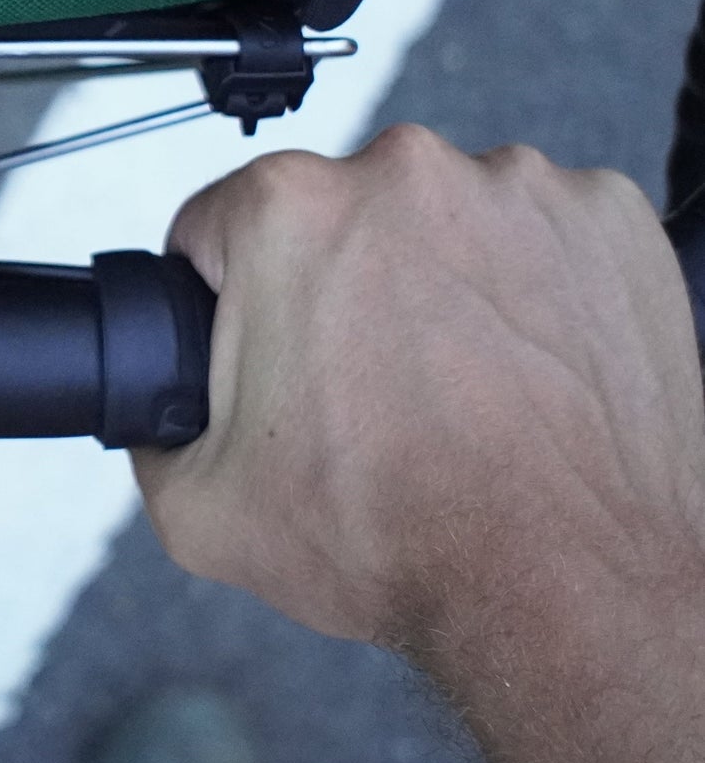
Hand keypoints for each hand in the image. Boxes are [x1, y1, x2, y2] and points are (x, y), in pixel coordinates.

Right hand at [134, 125, 704, 655]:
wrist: (564, 589)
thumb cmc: (401, 537)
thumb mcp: (198, 508)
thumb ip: (151, 434)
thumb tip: (155, 412)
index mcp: (287, 212)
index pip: (218, 223)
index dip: (228, 295)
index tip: (272, 347)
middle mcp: (404, 173)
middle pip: (340, 214)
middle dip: (341, 285)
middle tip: (366, 387)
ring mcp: (521, 191)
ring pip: (446, 220)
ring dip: (442, 282)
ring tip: (456, 387)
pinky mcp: (611, 225)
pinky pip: (547, 237)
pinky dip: (534, 289)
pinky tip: (522, 369)